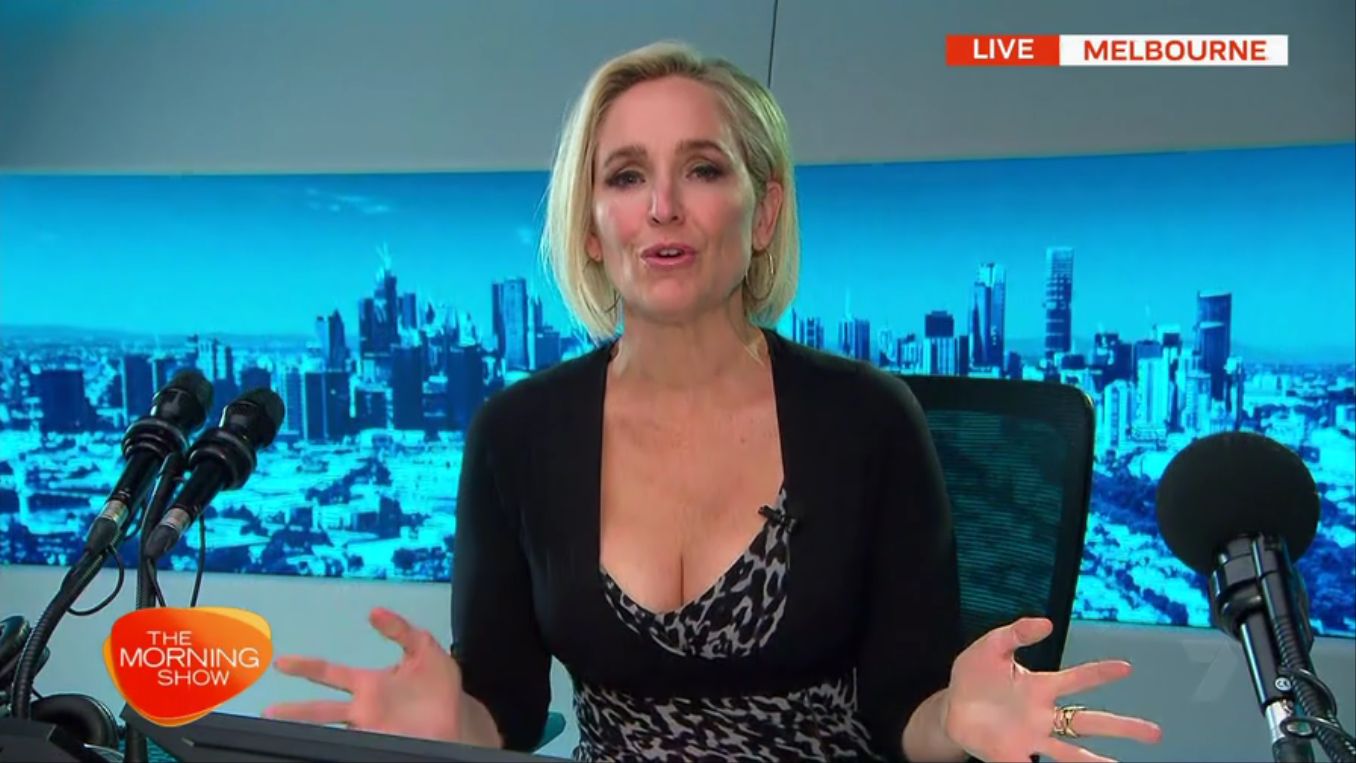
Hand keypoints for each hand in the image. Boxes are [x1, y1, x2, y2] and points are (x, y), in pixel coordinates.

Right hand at [264, 607, 464, 742]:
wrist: (458, 716)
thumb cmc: (438, 683)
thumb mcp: (424, 647)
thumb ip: (400, 630)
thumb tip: (375, 612)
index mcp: (369, 684)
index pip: (330, 674)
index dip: (306, 667)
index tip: (281, 663)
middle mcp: (364, 708)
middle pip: (321, 711)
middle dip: (296, 711)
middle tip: (269, 711)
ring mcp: (372, 729)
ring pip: (333, 732)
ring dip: (311, 734)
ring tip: (286, 735)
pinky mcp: (384, 744)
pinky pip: (357, 746)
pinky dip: (342, 747)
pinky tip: (327, 748)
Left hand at [941, 617, 1162, 762]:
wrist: (950, 707)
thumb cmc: (974, 676)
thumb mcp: (991, 647)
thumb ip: (1016, 633)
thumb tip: (1046, 623)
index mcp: (1040, 686)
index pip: (1077, 679)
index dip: (1100, 673)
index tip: (1126, 668)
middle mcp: (1043, 715)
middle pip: (1089, 722)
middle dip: (1121, 727)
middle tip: (1155, 732)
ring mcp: (1031, 738)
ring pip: (1072, 753)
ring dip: (1097, 761)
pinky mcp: (1013, 756)